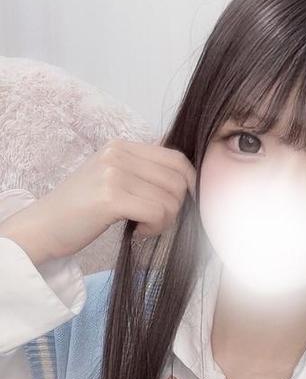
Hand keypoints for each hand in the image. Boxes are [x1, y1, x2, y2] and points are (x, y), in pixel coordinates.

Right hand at [0, 138, 196, 263]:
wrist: (43, 227)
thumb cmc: (80, 210)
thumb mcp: (110, 178)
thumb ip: (141, 172)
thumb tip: (184, 178)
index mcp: (120, 146)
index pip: (176, 158)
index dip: (188, 184)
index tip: (178, 204)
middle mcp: (118, 154)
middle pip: (177, 180)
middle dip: (176, 207)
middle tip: (156, 221)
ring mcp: (114, 174)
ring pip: (170, 199)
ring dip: (164, 221)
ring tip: (143, 226)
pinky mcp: (111, 197)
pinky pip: (157, 213)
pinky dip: (154, 228)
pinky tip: (138, 232)